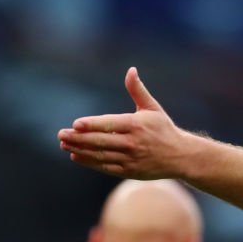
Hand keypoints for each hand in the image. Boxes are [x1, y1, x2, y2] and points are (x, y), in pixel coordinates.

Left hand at [58, 67, 194, 179]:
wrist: (181, 157)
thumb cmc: (164, 129)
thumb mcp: (153, 108)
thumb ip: (137, 90)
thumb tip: (131, 70)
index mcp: (136, 125)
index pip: (109, 124)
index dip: (91, 124)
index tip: (75, 124)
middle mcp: (133, 142)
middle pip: (100, 141)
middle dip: (78, 138)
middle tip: (61, 134)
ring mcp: (131, 158)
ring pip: (100, 155)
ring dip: (80, 150)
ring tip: (64, 144)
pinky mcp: (130, 171)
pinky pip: (105, 167)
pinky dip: (90, 162)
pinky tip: (76, 156)